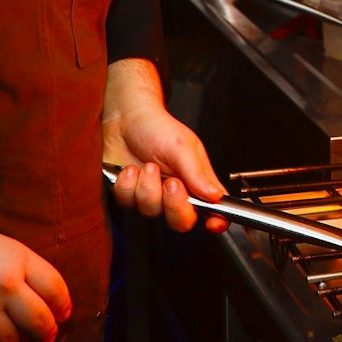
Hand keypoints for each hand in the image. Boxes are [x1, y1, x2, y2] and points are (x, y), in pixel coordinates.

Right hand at [0, 213, 71, 341]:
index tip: (63, 315)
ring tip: (12, 337)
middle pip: (41, 321)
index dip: (63, 306)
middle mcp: (3, 285)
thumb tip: (48, 299)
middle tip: (45, 338)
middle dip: (46, 333)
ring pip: (13, 341)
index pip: (56, 290)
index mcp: (16, 258)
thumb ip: (22, 268)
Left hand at [102, 58, 228, 234]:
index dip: (216, 221)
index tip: (213, 223)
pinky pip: (127, 202)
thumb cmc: (158, 128)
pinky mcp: (128, 196)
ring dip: (147, 186)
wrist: (125, 118)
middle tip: (171, 182)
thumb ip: (198, 173)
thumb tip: (216, 195)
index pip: (213, 210)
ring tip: (147, 165)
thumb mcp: (183, 147)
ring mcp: (151, 196)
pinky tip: (129, 169)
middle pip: (181, 221)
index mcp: (196, 183)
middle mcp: (175, 194)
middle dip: (174, 204)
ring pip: (150, 211)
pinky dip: (127, 183)